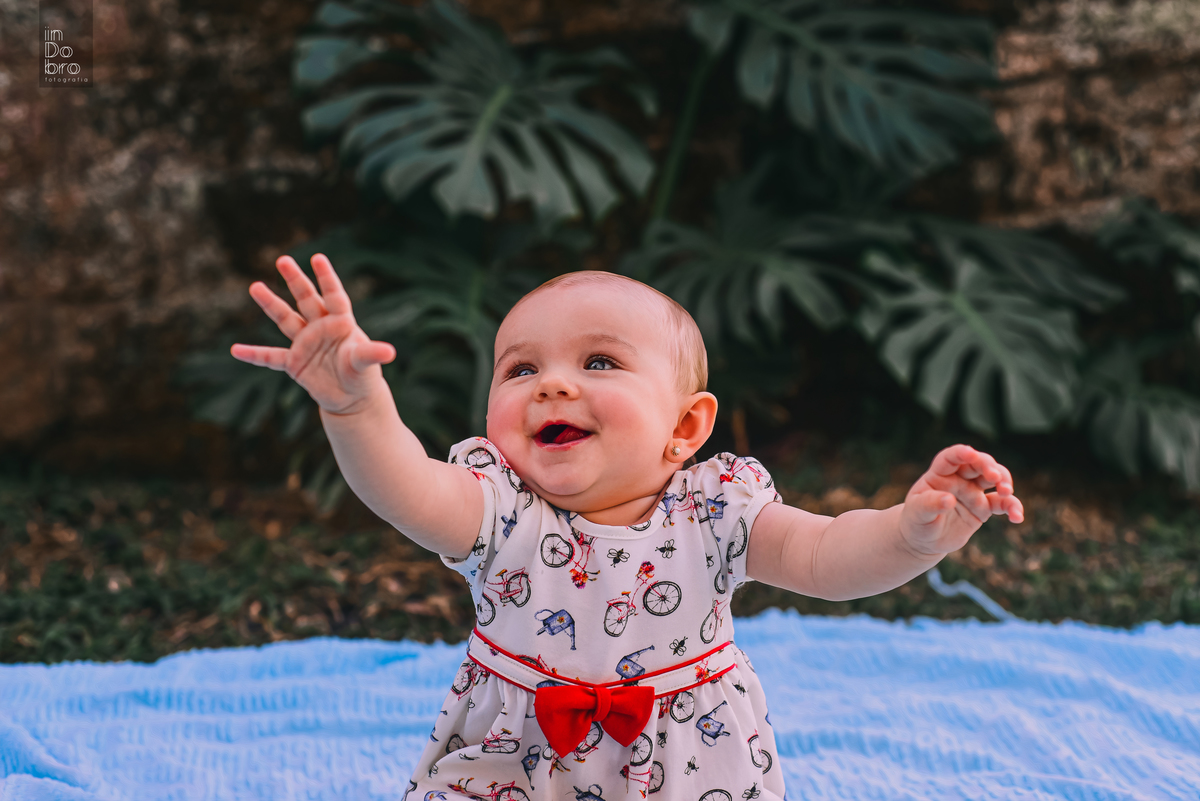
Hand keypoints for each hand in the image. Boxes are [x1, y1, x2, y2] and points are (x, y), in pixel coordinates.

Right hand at [230, 254, 396, 413]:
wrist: (351, 398)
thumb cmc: (362, 375)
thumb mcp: (366, 364)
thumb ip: (371, 354)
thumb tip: (389, 352)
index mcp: (341, 322)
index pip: (334, 295)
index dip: (327, 278)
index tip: (317, 258)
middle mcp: (320, 327)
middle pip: (306, 299)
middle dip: (296, 280)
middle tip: (283, 259)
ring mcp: (304, 343)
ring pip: (285, 319)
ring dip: (271, 304)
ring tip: (255, 286)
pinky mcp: (294, 363)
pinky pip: (270, 357)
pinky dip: (254, 354)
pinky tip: (236, 350)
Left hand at [898, 444, 1024, 557]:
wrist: (924, 540)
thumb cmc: (917, 522)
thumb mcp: (917, 514)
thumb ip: (930, 505)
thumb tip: (948, 499)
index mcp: (939, 475)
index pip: (950, 458)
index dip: (960, 453)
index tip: (970, 453)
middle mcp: (959, 479)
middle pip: (977, 464)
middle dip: (988, 466)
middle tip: (994, 478)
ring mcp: (973, 492)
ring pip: (995, 478)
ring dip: (1004, 481)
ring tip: (1006, 492)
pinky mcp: (984, 508)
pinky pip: (1002, 504)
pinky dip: (1013, 507)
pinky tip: (1017, 518)